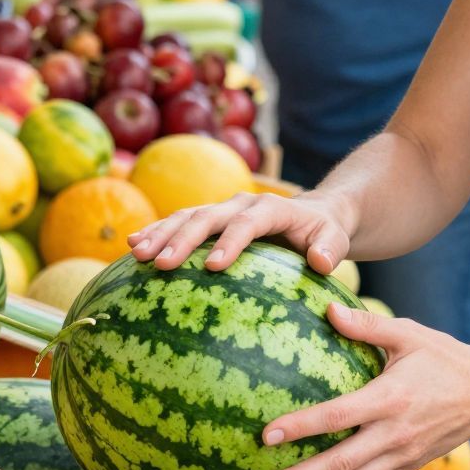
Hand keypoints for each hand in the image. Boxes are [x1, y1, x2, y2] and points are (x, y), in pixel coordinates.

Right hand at [129, 187, 356, 279]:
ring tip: (136, 253)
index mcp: (270, 208)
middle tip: (159, 262)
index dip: (230, 242)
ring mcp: (222, 209)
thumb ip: (331, 249)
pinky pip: (179, 223)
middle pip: (207, 217)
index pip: (247, 223)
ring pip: (186, 216)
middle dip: (181, 238)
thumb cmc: (325, 233)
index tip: (213, 266)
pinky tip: (133, 248)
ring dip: (160, 233)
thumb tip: (319, 262)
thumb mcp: (336, 239)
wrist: (313, 214)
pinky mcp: (210, 219)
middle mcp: (241, 203)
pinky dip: (156, 232)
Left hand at [256, 304, 469, 469]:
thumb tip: (327, 309)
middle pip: (342, 463)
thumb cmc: (444, 358)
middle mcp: (395, 434)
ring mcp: (402, 457)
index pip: (338, 416)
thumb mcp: (410, 334)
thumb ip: (368, 326)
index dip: (302, 426)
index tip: (267, 435)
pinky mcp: (407, 468)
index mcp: (390, 398)